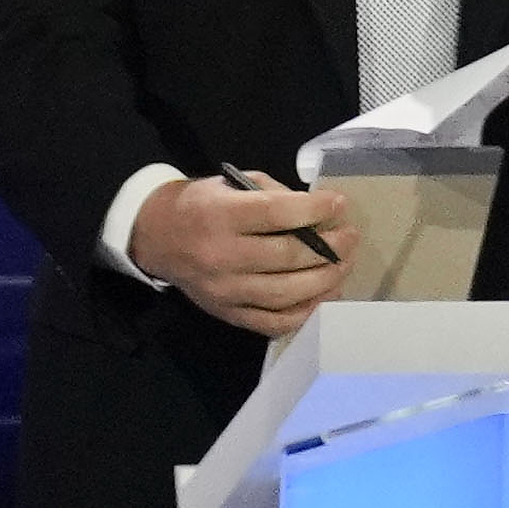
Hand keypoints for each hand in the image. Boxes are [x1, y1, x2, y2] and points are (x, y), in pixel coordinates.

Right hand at [130, 173, 353, 338]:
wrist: (158, 237)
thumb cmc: (202, 204)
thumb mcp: (232, 185)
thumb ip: (273, 196)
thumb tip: (317, 215)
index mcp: (221, 215)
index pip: (277, 214)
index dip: (315, 210)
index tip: (339, 205)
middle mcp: (222, 256)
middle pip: (287, 257)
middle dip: (329, 247)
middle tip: (350, 238)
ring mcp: (225, 291)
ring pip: (285, 294)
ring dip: (324, 281)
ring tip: (343, 267)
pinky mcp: (228, 314)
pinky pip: (272, 322)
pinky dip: (304, 313)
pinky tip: (323, 297)